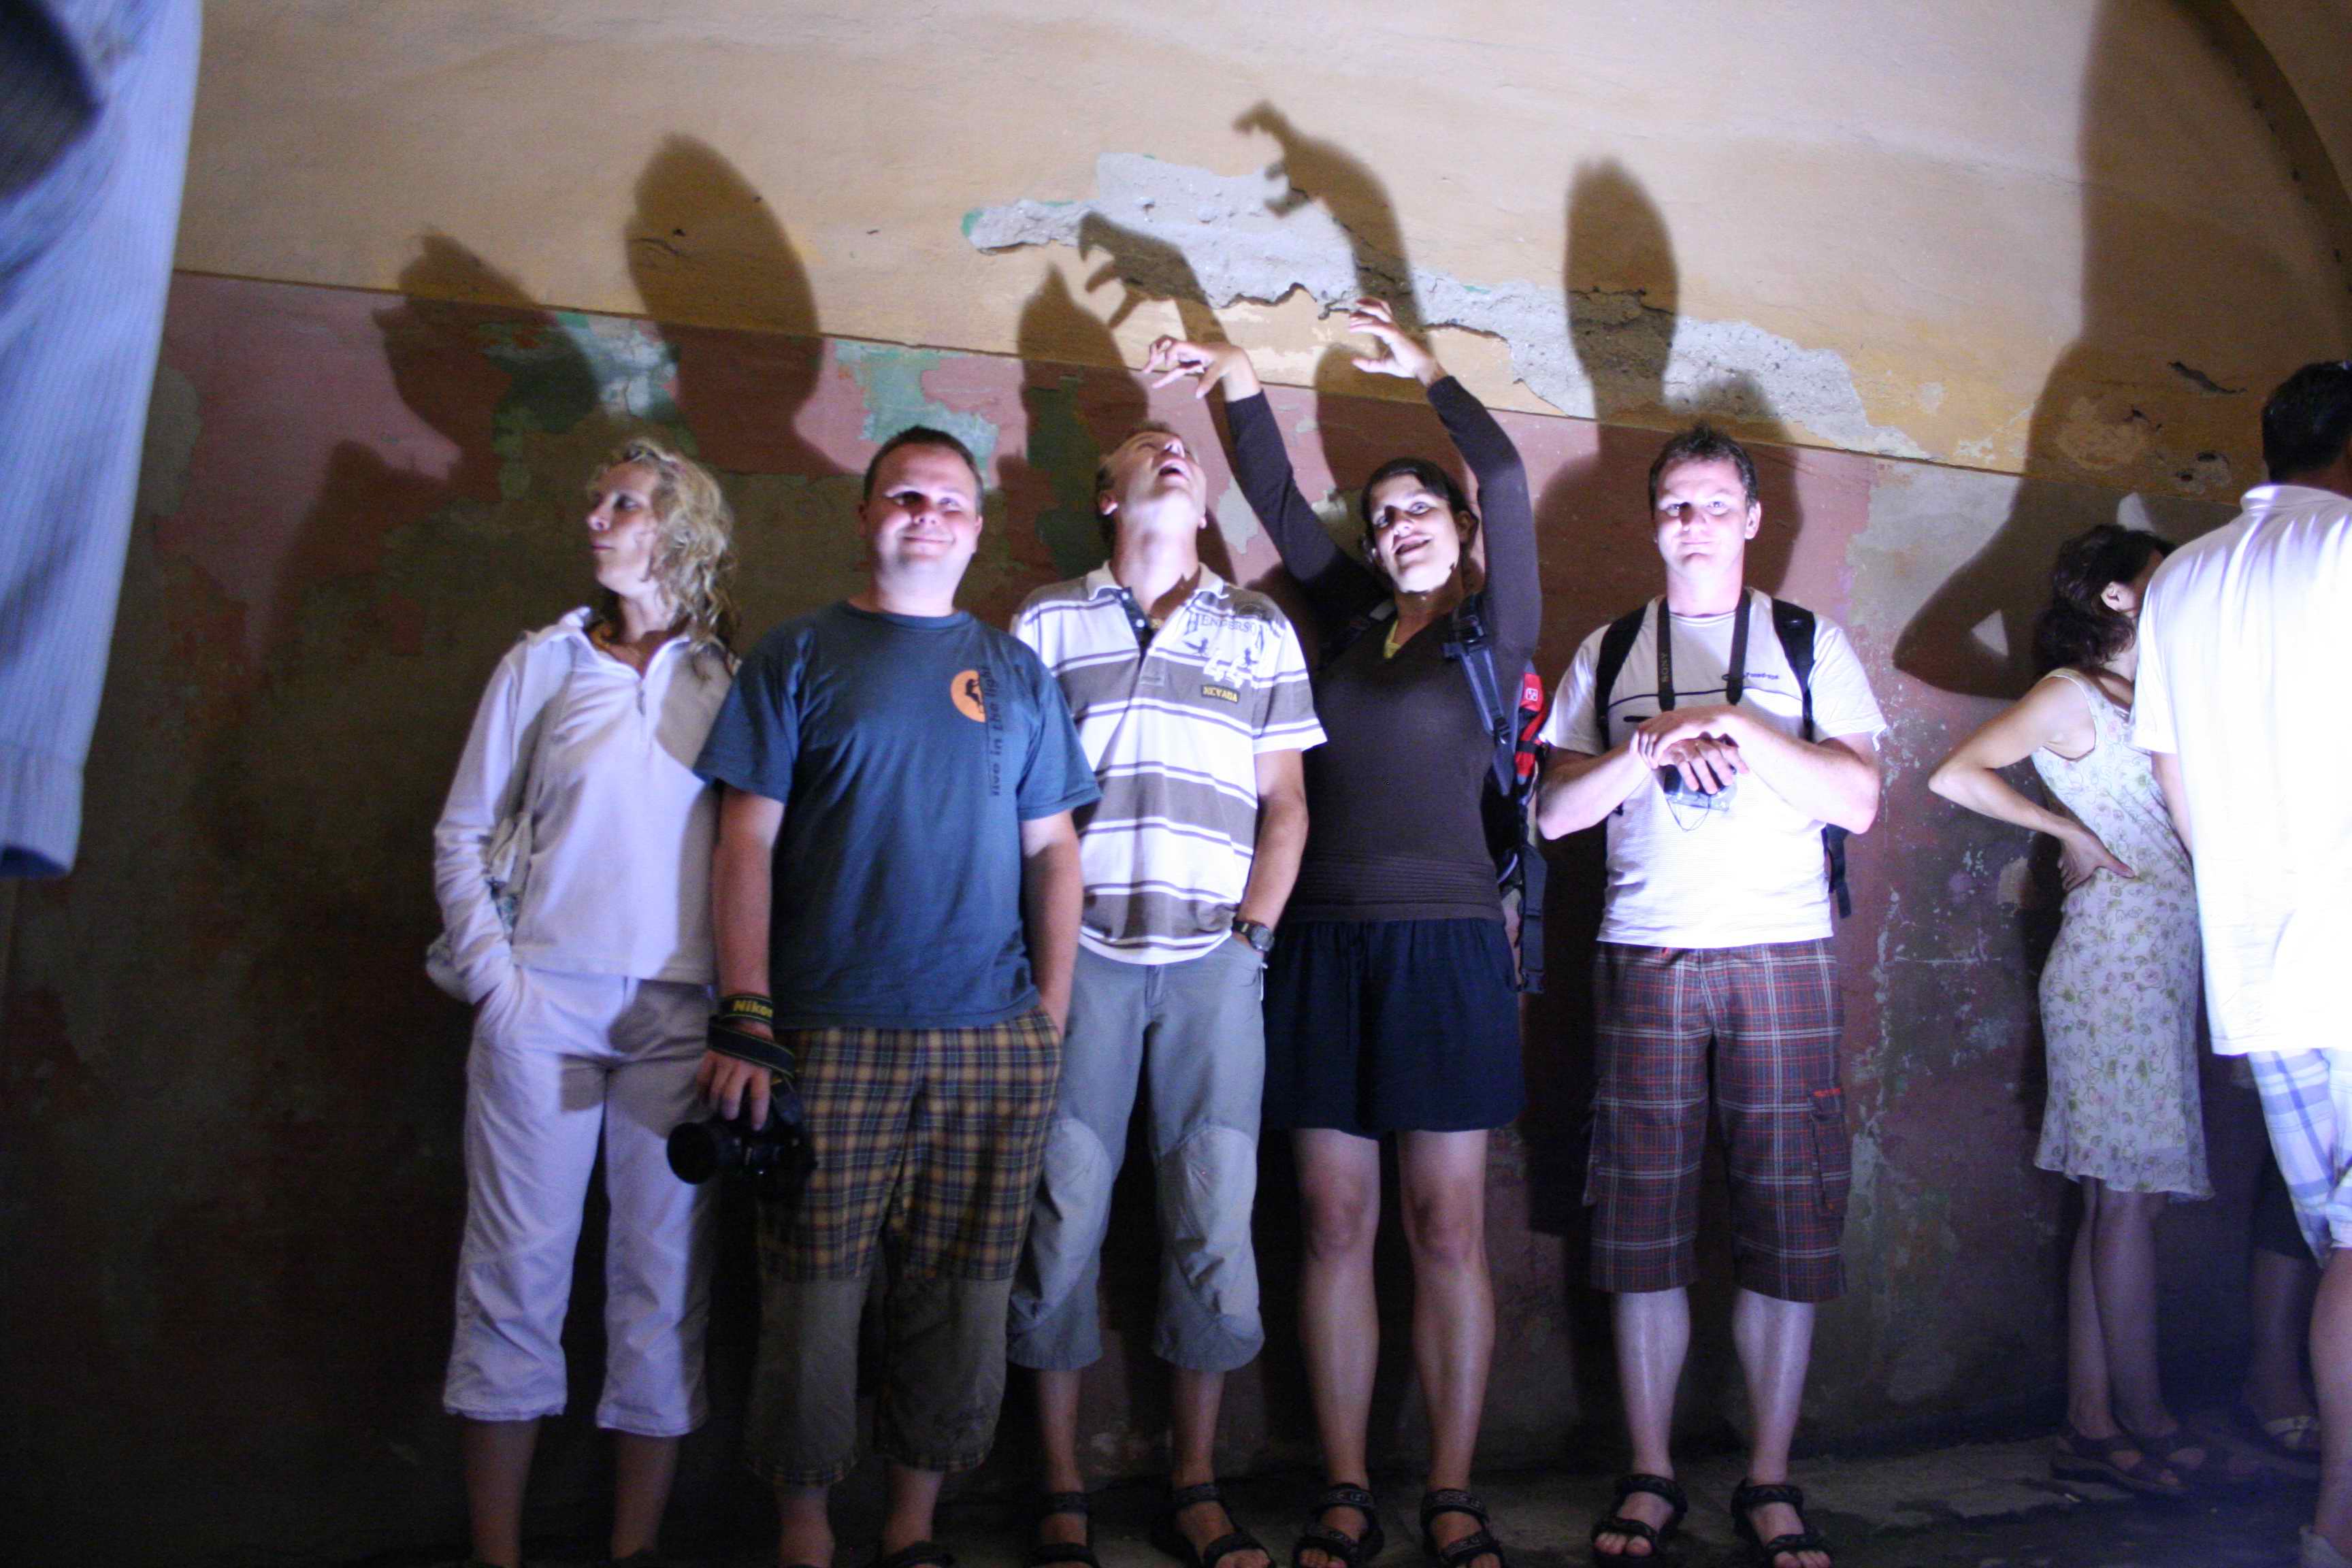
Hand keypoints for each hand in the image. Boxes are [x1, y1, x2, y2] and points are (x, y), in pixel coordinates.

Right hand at [697, 1046, 771, 1126]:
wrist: (746, 1018)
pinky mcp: (711, 1057)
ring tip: (718, 1109)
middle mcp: (742, 1067)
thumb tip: (764, 1100)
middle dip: (729, 1112)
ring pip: (715, 1091)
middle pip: (731, 1097)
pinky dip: (701, 1093)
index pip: (759, 1097)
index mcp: (760, 1068)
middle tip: (730, 1117)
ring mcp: (724, 1062)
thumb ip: (766, 1077)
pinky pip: (702, 1079)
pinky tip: (703, 1100)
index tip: (755, 1127)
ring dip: (715, 1105)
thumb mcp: (770, 1059)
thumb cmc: (761, 1042)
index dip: (757, 1115)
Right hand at [1145, 337, 1253, 399]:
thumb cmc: (1225, 360)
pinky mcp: (1186, 364)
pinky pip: (1172, 370)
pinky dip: (1164, 376)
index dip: (1168, 352)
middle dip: (1155, 350)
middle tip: (1150, 363)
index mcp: (1193, 348)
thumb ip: (1208, 382)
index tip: (1168, 363)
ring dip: (1155, 360)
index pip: (1176, 344)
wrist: (1230, 355)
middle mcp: (1186, 350)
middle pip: (1165, 343)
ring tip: (1145, 371)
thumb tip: (1197, 395)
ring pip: (1165, 354)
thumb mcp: (1219, 370)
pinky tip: (1156, 385)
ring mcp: (1185, 356)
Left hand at [1345, 297, 1439, 383]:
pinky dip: (1364, 326)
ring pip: (1378, 312)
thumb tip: (1353, 360)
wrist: (1419, 368)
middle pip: (1380, 307)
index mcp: (1391, 331)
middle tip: (1351, 312)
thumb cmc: (1405, 365)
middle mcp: (1392, 326)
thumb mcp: (1382, 365)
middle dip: (1365, 305)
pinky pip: (1376, 326)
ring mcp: (1393, 329)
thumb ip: (1368, 364)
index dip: (1366, 312)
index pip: (1379, 315)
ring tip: (1351, 316)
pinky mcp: (1393, 334)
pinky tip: (1354, 329)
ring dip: (1364, 310)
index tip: (1353, 317)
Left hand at [1632, 704, 1748, 765]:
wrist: (1723, 719)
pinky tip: (1659, 761)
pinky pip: (1661, 741)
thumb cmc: (1706, 726)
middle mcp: (1667, 716)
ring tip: (1653, 765)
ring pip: (1650, 737)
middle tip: (1646, 764)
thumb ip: (1674, 731)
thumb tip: (1665, 741)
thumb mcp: (1686, 728)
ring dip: (1648, 753)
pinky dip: (1656, 752)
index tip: (1634, 753)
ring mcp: (1674, 720)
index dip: (1635, 740)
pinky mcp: (1681, 727)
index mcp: (1667, 715)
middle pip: (1643, 733)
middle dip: (1641, 750)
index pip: (1642, 726)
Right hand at [1659, 735, 1746, 794]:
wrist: (1656, 744)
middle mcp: (1698, 742)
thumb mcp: (1700, 753)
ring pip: (1698, 760)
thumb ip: (1713, 760)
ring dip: (1706, 776)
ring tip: (1712, 791)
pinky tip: (1694, 787)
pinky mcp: (1672, 752)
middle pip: (1714, 754)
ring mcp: (1685, 746)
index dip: (1737, 761)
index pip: (1726, 750)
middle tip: (1729, 783)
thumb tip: (1729, 775)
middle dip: (1722, 768)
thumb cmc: (1682, 751)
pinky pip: (1682, 764)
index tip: (1746, 774)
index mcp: (1708, 742)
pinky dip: (1688, 776)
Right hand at [2058, 828, 2134, 890]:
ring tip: (2067, 880)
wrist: (2072, 833)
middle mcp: (2072, 870)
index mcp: (2081, 874)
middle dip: (2067, 886)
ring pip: (2063, 873)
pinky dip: (2062, 867)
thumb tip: (2132, 875)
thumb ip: (2116, 866)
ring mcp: (2066, 862)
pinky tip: (2063, 866)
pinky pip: (2060, 864)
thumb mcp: (2104, 857)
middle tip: (2069, 890)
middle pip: (2066, 881)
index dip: (2070, 892)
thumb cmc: (2089, 847)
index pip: (2072, 886)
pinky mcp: (2063, 854)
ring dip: (2064, 878)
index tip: (2070, 897)